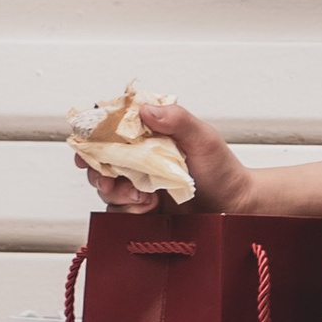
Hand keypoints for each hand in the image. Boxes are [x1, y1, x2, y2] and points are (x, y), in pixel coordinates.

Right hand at [76, 100, 256, 217]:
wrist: (235, 208)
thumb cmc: (223, 171)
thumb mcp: (203, 139)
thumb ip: (177, 121)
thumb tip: (143, 110)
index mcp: (151, 135)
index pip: (112, 130)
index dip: (93, 138)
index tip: (86, 150)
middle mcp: (140, 159)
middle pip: (101, 161)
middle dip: (99, 172)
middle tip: (109, 182)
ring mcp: (139, 184)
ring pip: (106, 188)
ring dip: (116, 193)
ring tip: (142, 198)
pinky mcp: (141, 209)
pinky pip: (118, 211)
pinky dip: (127, 210)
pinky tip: (147, 209)